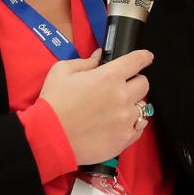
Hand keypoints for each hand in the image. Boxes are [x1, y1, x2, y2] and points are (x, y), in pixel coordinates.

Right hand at [37, 48, 153, 165]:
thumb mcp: (62, 71)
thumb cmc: (53, 103)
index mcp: (109, 76)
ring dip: (131, 105)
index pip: (137, 60)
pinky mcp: (124, 138)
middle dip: (134, 83)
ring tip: (114, 110)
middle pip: (144, 84)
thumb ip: (86, 62)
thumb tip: (99, 56)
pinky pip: (139, 128)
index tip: (145, 58)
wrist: (48, 137)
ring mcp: (125, 119)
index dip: (143, 57)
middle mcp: (122, 96)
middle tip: (120, 88)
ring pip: (142, 107)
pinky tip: (118, 124)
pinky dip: (132, 124)